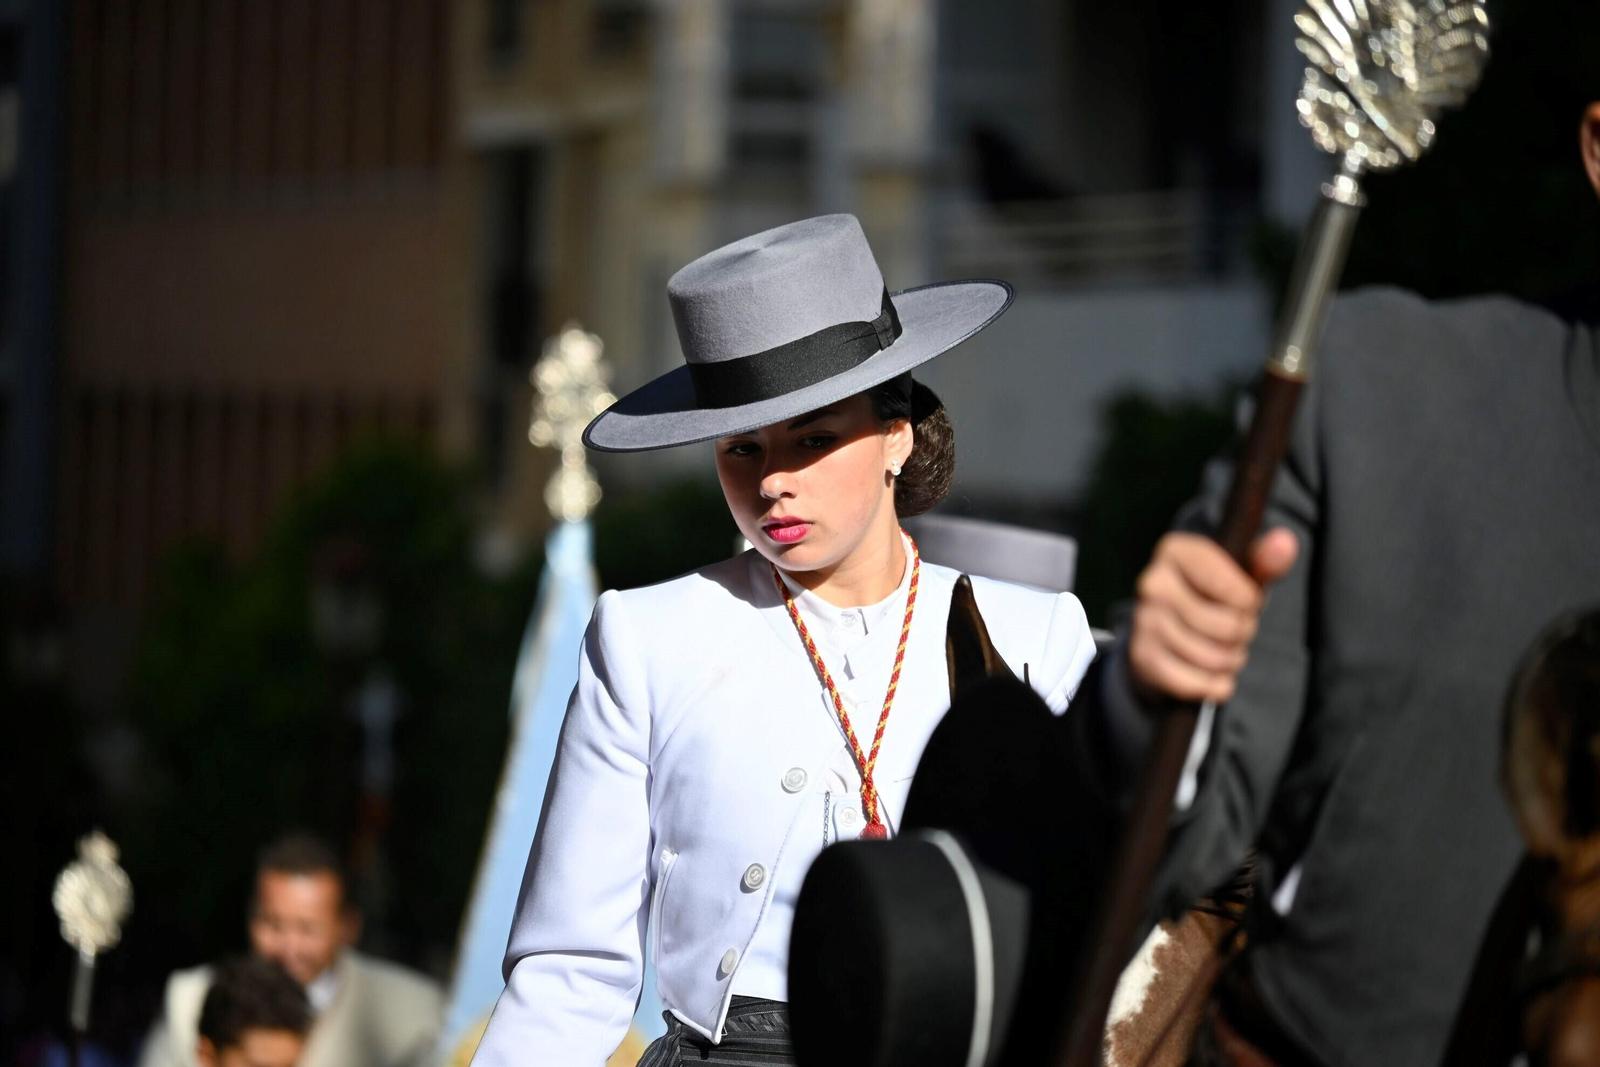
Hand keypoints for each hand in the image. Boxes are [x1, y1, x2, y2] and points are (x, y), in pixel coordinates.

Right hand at [1127, 529, 1297, 704]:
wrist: (1169, 629)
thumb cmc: (1214, 595)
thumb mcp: (1239, 574)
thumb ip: (1265, 559)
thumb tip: (1285, 541)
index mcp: (1176, 551)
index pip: (1229, 585)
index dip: (1249, 602)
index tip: (1247, 601)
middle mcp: (1153, 583)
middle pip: (1225, 625)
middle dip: (1243, 634)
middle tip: (1239, 630)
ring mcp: (1144, 621)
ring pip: (1210, 656)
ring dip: (1230, 660)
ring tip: (1227, 650)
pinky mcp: (1142, 656)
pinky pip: (1192, 682)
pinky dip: (1213, 684)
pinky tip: (1216, 675)